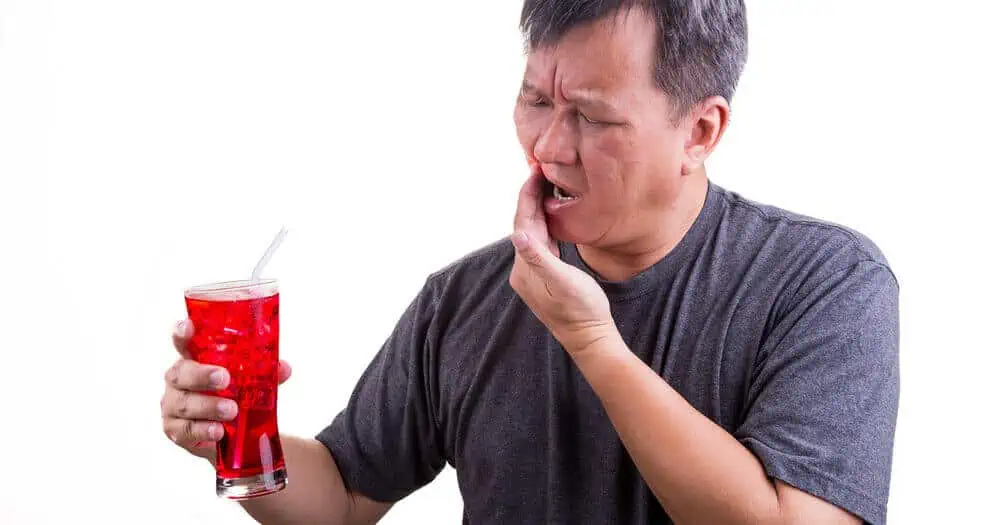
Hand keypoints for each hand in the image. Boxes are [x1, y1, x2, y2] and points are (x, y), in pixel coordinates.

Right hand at [161, 319, 291, 460]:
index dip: (182, 332)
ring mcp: (172, 405)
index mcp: (193, 359)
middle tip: (224, 378)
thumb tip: (283, 368)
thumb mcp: (250, 382)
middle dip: (201, 375)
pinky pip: (185, 430)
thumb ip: (264, 373)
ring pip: (183, 403)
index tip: (188, 326)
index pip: (183, 342)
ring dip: (208, 406)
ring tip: (232, 410)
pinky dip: (203, 430)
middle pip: (179, 373)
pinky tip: (218, 431)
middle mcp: (178, 379)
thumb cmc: (233, 395)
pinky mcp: (174, 430)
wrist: (228, 433)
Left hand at [508, 164, 615, 354]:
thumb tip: (518, 235)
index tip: (535, 170)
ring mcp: (533, 271)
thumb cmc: (581, 311)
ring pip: (532, 230)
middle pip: (524, 223)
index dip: (528, 195)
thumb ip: (539, 258)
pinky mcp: (545, 274)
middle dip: (530, 196)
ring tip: (545, 183)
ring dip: (537, 207)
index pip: (523, 221)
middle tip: (540, 169)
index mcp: (525, 266)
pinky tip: (552, 213)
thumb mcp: (563, 283)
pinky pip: (541, 240)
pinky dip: (545, 223)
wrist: (589, 338)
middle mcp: (524, 267)